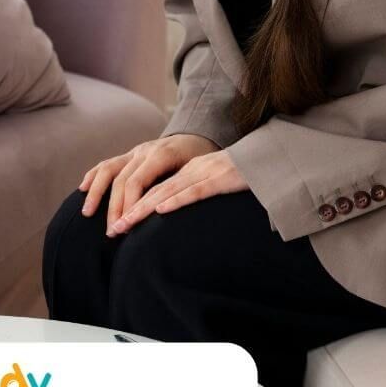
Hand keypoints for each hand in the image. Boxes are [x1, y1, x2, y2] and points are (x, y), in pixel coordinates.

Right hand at [79, 134, 220, 234]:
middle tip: (112, 233)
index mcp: (161, 155)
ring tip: (87, 213)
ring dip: (96, 192)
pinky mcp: (130, 154)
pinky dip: (93, 175)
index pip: (136, 182)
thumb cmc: (203, 160)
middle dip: (114, 208)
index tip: (125, 227)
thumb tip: (168, 213)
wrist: (200, 137)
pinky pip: (107, 163)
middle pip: (121, 180)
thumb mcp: (199, 173)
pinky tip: (82, 188)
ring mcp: (135, 151)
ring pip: (108, 170)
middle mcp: (144, 151)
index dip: (128, 205)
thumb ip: (182, 188)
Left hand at [108, 150, 248, 235]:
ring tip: (125, 224)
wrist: (273, 156)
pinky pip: (195, 191)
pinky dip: (176, 200)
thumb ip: (197, 195)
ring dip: (144, 209)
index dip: (132, 205)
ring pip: (168, 191)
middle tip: (112, 230)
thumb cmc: (246, 175)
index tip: (115, 223)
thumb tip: (178, 216)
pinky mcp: (223, 178)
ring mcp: (206, 172)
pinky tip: (161, 210)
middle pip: (154, 190)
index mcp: (189, 170)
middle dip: (130, 210)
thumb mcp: (216, 184)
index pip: (154, 188)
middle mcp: (192, 169)